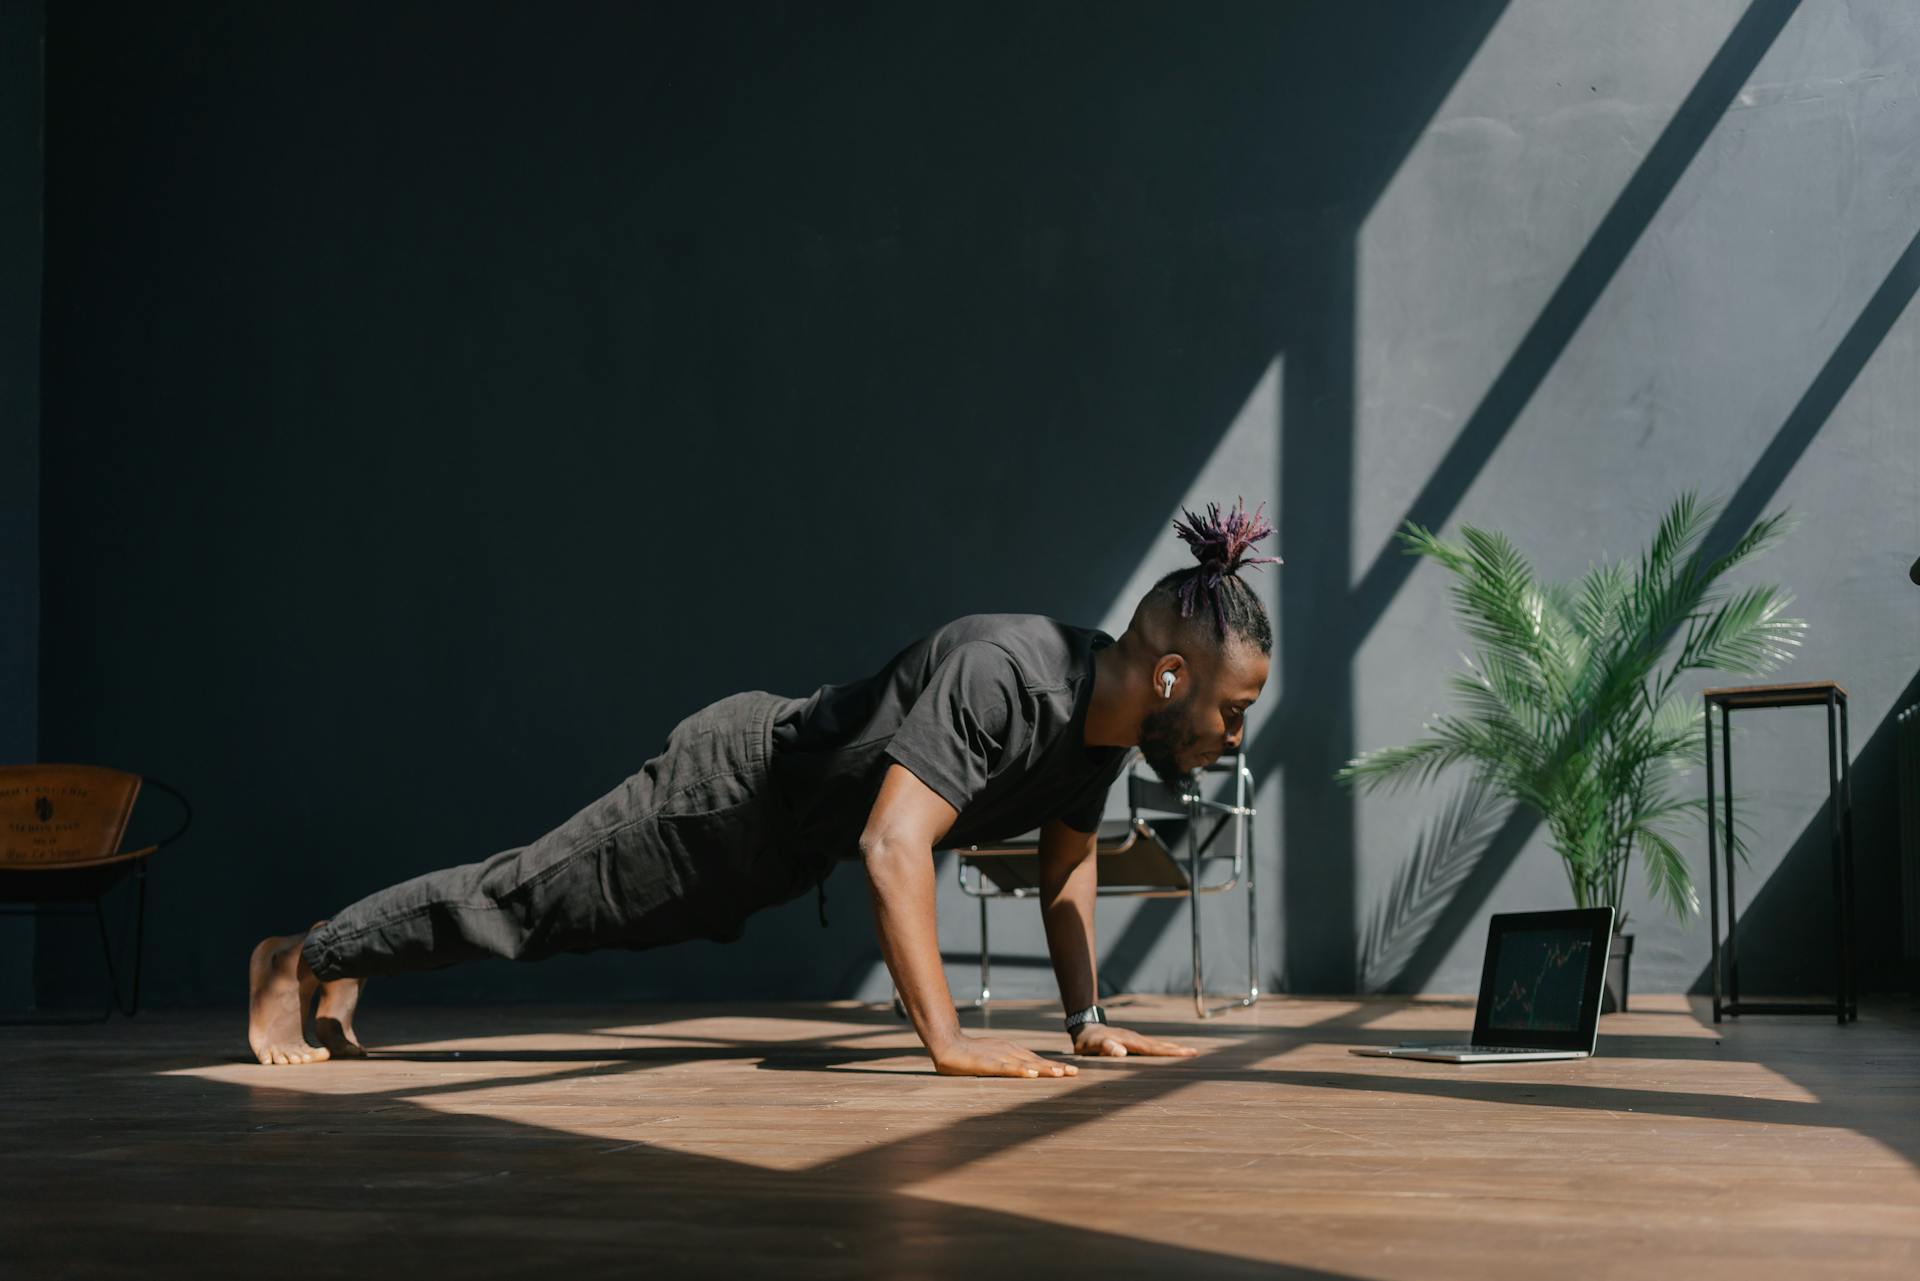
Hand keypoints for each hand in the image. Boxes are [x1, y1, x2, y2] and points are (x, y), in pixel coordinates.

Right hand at [930, 1032, 1078, 1078]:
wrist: (948, 1044)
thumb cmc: (970, 1054)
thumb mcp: (993, 1057)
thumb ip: (1007, 1064)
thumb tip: (1024, 1072)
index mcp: (1011, 1051)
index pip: (1036, 1060)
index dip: (1053, 1066)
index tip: (1070, 1071)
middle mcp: (1009, 1052)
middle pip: (1036, 1061)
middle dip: (1056, 1067)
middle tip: (1074, 1073)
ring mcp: (999, 1056)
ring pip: (1025, 1064)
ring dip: (1043, 1069)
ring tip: (1060, 1074)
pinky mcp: (988, 1063)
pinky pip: (1006, 1068)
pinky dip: (1020, 1071)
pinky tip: (1031, 1075)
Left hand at [1071, 1024, 1198, 1058]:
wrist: (1085, 1028)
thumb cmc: (1087, 1041)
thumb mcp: (1092, 1045)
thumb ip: (1106, 1047)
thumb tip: (1122, 1052)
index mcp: (1129, 1041)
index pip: (1153, 1048)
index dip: (1169, 1052)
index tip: (1186, 1054)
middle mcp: (1135, 1038)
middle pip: (1159, 1045)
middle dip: (1177, 1050)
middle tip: (1195, 1053)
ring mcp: (1135, 1039)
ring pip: (1157, 1045)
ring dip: (1172, 1049)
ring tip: (1188, 1053)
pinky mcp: (1133, 1041)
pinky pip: (1151, 1046)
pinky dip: (1163, 1049)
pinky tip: (1168, 1053)